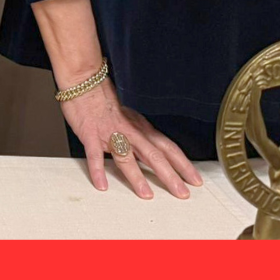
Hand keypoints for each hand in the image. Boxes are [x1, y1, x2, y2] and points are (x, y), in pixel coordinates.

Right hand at [61, 78, 202, 199]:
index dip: (183, 164)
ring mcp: (110, 134)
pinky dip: (98, 171)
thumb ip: (140, 135)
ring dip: (138, 177)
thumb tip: (152, 152)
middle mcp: (130, 132)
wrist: (84, 84)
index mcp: (141, 127)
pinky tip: (102, 185)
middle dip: (170, 176)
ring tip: (146, 195)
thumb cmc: (104, 101)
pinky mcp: (91, 135)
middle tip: (182, 194)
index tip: (195, 179)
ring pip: (127, 157)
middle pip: (154, 155)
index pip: (167, 147)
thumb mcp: (129, 117)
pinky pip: (95, 155)